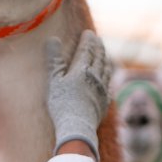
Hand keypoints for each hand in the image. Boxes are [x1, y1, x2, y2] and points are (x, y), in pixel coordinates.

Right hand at [46, 30, 110, 161]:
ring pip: (106, 70)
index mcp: (82, 70)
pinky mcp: (104, 103)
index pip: (87, 50)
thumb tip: (53, 39)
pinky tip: (106, 80)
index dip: (88, 40)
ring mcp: (102, 90)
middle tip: (98, 40)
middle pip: (99, 58)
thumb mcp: (54, 81)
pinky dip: (107, 78)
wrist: (77, 128)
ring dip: (105, 60)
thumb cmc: (62, 105)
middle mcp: (95, 77)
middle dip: (98, 47)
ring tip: (104, 56)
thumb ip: (54, 60)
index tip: (88, 33)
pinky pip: (108, 86)